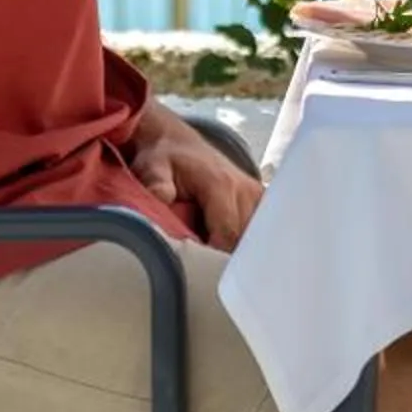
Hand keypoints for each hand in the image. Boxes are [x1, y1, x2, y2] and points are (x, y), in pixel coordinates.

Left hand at [126, 101, 264, 249]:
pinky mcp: (259, 199)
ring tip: (212, 251)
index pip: (228, 235)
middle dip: (224, 258)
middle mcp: (244, 189)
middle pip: (244, 241)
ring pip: (254, 238)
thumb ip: (157, 183)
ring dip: (236, 250)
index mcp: (220, 184)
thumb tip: (162, 198)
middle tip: (201, 263)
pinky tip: (228, 243)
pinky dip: (246, 241)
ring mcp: (255, 194)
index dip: (213, 257)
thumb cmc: (164, 158)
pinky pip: (260, 229)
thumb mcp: (152, 167)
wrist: (177, 143)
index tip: (196, 268)